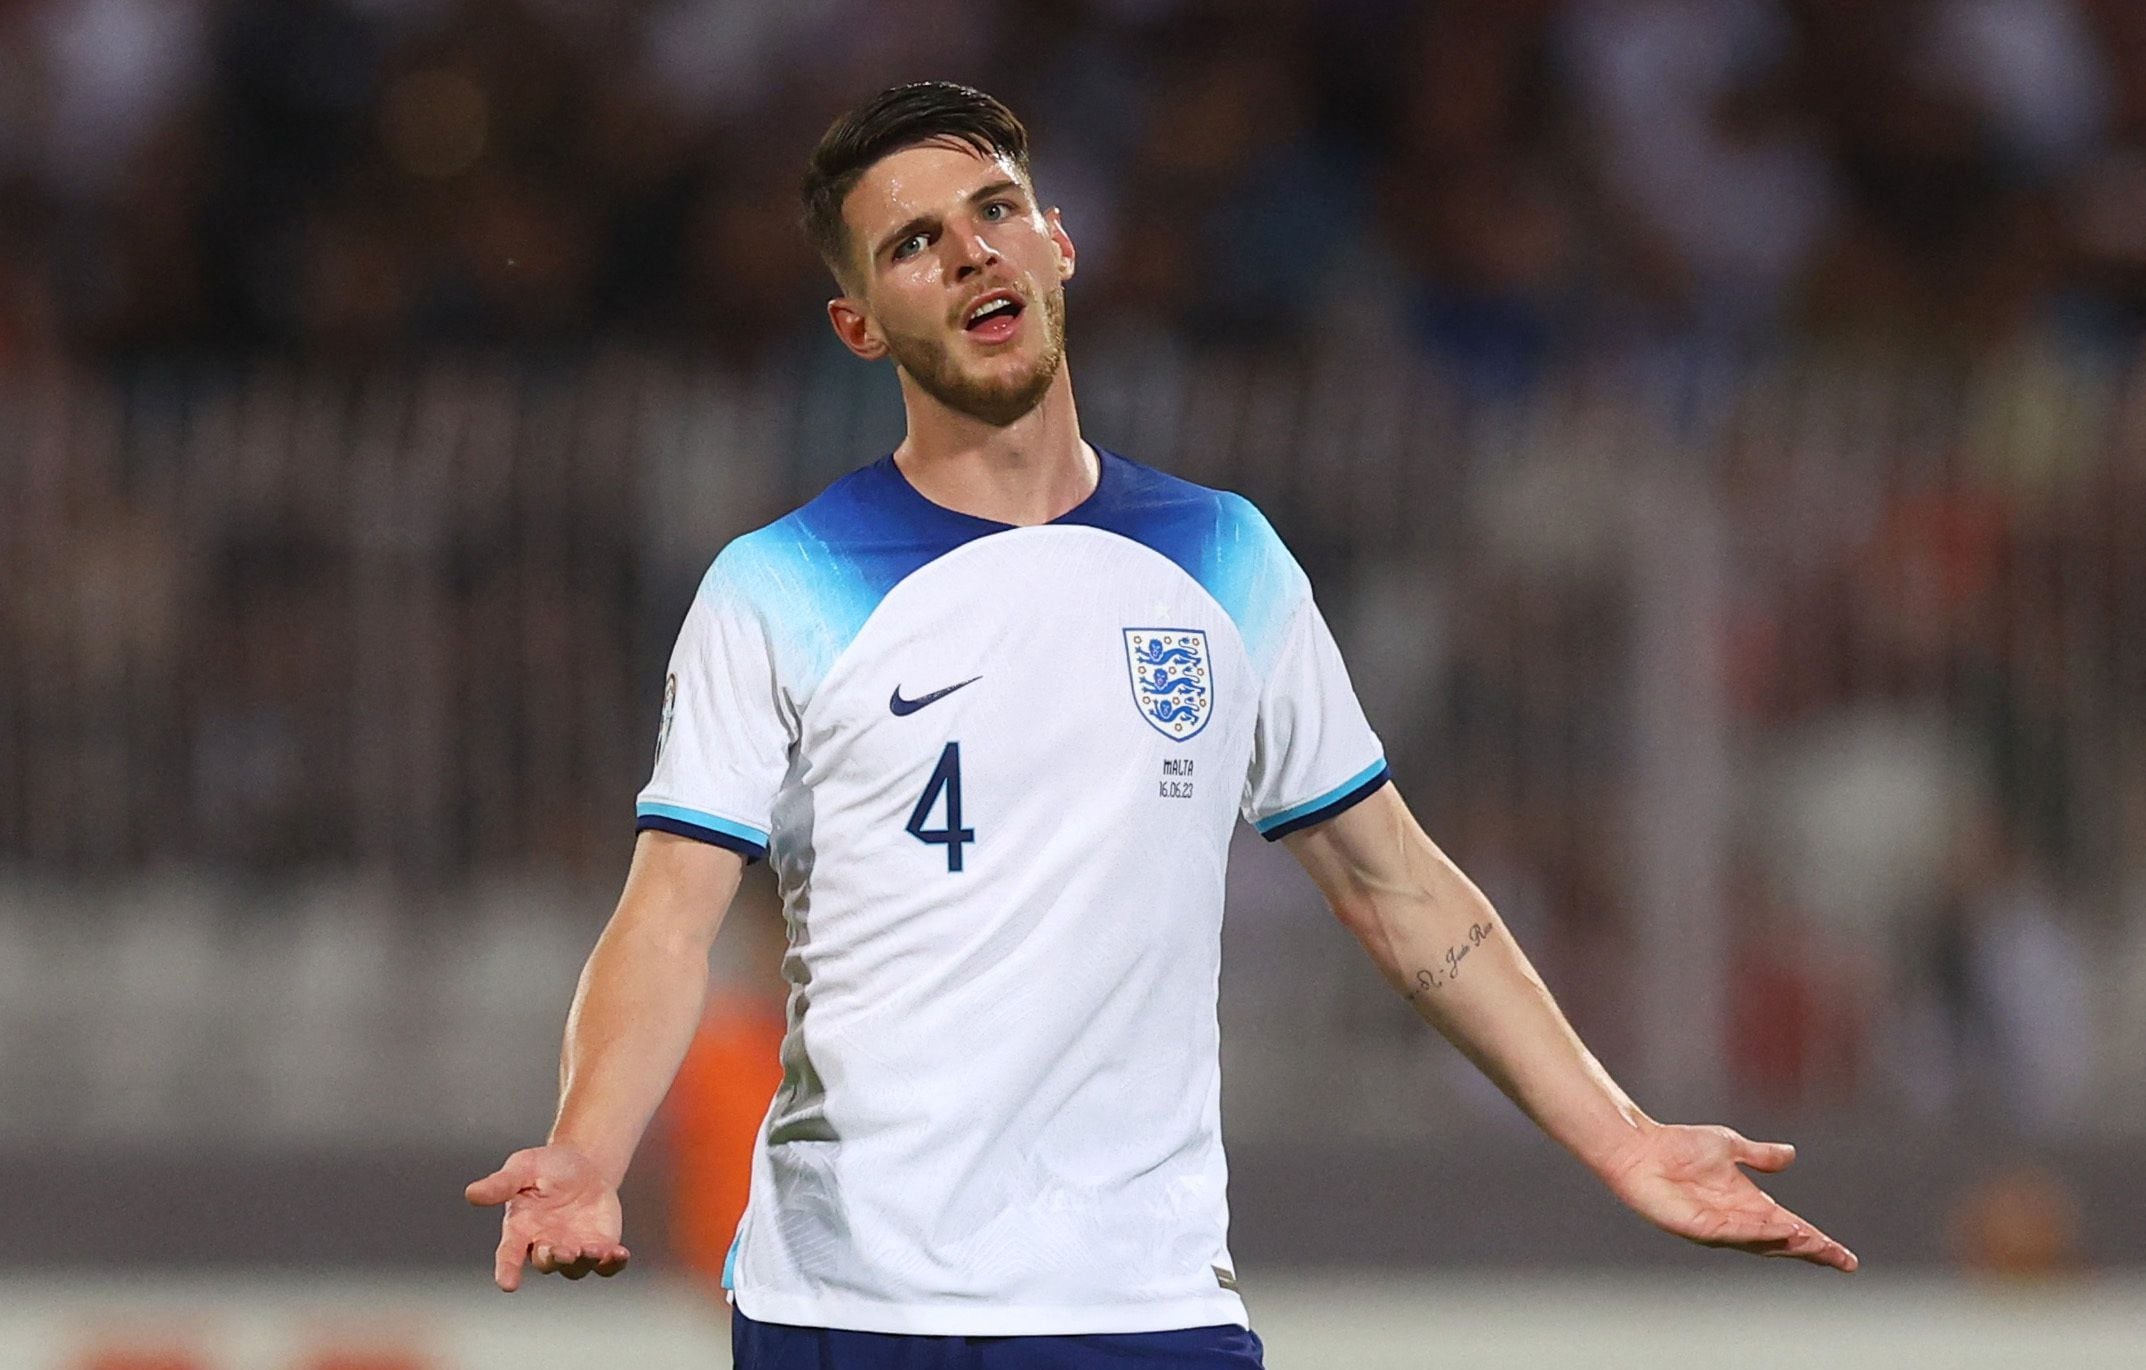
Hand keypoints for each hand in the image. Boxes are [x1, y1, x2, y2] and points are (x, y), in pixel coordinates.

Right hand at [465, 1144, 630, 1290]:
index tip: (507, 1284)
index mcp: (521, 1229)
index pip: (508, 1255)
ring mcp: (574, 1249)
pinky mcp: (600, 1246)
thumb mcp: (524, 1167)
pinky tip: (620, 1254)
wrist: (584, 1166)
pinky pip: (606, 1264)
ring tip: (592, 1249)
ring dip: (584, 1262)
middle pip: (546, 1262)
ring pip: (576, 1268)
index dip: (506, 1270)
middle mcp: (545, 1244)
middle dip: (553, 1258)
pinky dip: (612, 1264)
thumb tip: (471, 1193)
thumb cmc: (545, 1167)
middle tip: (562, 1251)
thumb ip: (502, 1183)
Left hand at [1601, 1123, 1857, 1271]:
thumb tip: (1790, 1156)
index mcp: (1748, 1204)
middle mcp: (1737, 1220)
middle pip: (1781, 1242)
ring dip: (1786, 1242)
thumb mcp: (1730, 1147)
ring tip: (1812, 1241)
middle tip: (1840, 1260)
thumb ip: (1760, 1155)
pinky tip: (1777, 1229)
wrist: (1641, 1148)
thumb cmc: (1679, 1147)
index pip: (1791, 1228)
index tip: (1846, 1258)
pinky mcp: (1696, 1226)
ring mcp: (1717, 1227)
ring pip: (1760, 1242)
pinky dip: (1757, 1232)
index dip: (1818, 1242)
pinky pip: (1732, 1233)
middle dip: (1810, 1250)